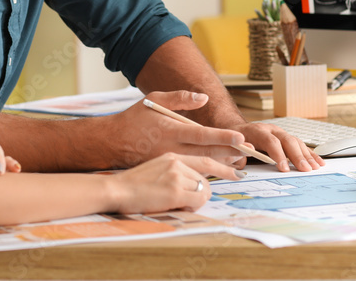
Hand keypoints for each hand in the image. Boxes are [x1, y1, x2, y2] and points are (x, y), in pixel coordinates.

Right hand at [107, 152, 240, 213]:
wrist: (115, 190)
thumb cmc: (132, 181)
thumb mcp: (155, 162)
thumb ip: (175, 161)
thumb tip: (196, 171)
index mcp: (171, 150)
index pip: (202, 149)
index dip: (221, 152)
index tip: (236, 154)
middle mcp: (175, 159)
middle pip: (209, 163)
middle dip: (227, 168)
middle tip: (240, 175)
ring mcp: (176, 175)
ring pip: (204, 186)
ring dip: (198, 196)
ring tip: (183, 201)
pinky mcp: (174, 191)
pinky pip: (197, 199)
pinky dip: (193, 205)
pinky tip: (180, 206)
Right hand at [108, 90, 247, 167]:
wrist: (111, 143)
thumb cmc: (134, 118)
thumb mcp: (154, 100)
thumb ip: (180, 98)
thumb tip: (204, 97)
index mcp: (169, 130)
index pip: (201, 135)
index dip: (222, 137)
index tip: (240, 138)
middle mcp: (170, 149)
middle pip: (206, 153)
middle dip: (230, 153)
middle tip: (250, 152)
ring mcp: (168, 163)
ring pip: (201, 166)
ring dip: (222, 164)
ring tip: (241, 163)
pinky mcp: (166, 171)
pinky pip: (190, 172)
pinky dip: (207, 171)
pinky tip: (220, 170)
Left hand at [232, 122, 323, 171]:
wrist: (237, 130)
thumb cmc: (234, 141)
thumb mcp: (229, 146)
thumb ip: (236, 153)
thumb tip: (243, 159)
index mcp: (256, 130)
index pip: (270, 140)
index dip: (278, 154)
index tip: (284, 168)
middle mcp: (271, 129)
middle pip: (287, 140)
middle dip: (296, 156)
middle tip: (304, 170)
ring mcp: (280, 133)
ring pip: (296, 142)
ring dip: (306, 156)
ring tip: (314, 168)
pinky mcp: (286, 138)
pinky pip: (301, 145)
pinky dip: (310, 154)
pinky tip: (319, 162)